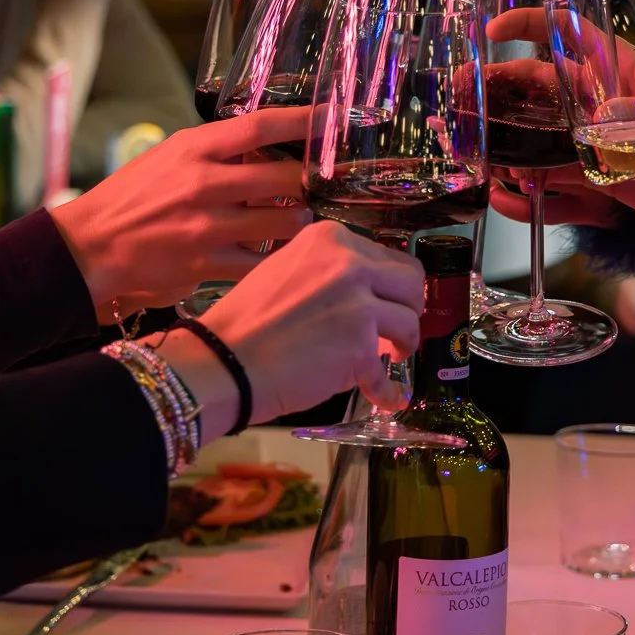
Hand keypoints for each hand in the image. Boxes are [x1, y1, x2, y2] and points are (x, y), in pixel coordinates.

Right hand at [49, 105, 312, 312]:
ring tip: (298, 221)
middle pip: (285, 177)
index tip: (331, 116)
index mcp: (194, 149)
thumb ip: (215, 152)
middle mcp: (203, 182)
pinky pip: (262, 262)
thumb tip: (267, 147)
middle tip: (322, 185)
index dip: (301, 120)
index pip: (260, 125)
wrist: (89, 247)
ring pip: (284, 222)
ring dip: (299, 222)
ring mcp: (207, 225)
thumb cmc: (132, 199)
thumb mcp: (170, 158)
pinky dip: (276, 259)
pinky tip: (278, 257)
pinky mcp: (207, 263)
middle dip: (311, 183)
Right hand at [197, 221, 424, 424]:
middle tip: (396, 328)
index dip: (392, 284)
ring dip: (403, 344)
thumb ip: (331, 274)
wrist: (223, 361)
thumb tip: (369, 294)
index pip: (389, 256)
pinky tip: (385, 396)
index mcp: (330, 238)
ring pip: (410, 323)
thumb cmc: (246, 321)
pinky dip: (387, 389)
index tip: (388, 301)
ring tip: (388, 358)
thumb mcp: (288, 271)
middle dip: (408, 308)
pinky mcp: (360, 346)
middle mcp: (350, 263)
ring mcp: (359, 304)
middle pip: (411, 283)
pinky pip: (388, 372)